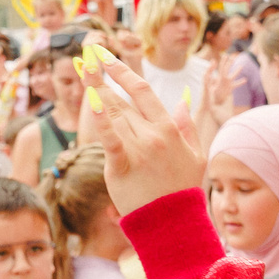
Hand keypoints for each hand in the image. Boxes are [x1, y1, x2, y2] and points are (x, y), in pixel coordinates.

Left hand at [78, 47, 210, 214]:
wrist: (174, 223)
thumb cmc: (183, 190)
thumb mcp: (196, 155)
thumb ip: (187, 126)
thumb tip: (181, 101)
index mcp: (168, 128)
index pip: (142, 90)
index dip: (122, 71)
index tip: (106, 57)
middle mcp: (152, 134)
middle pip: (121, 99)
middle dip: (101, 75)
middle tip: (86, 55)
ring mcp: (138, 149)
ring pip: (112, 114)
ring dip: (95, 90)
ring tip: (82, 69)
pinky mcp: (122, 167)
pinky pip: (110, 140)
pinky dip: (101, 121)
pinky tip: (91, 103)